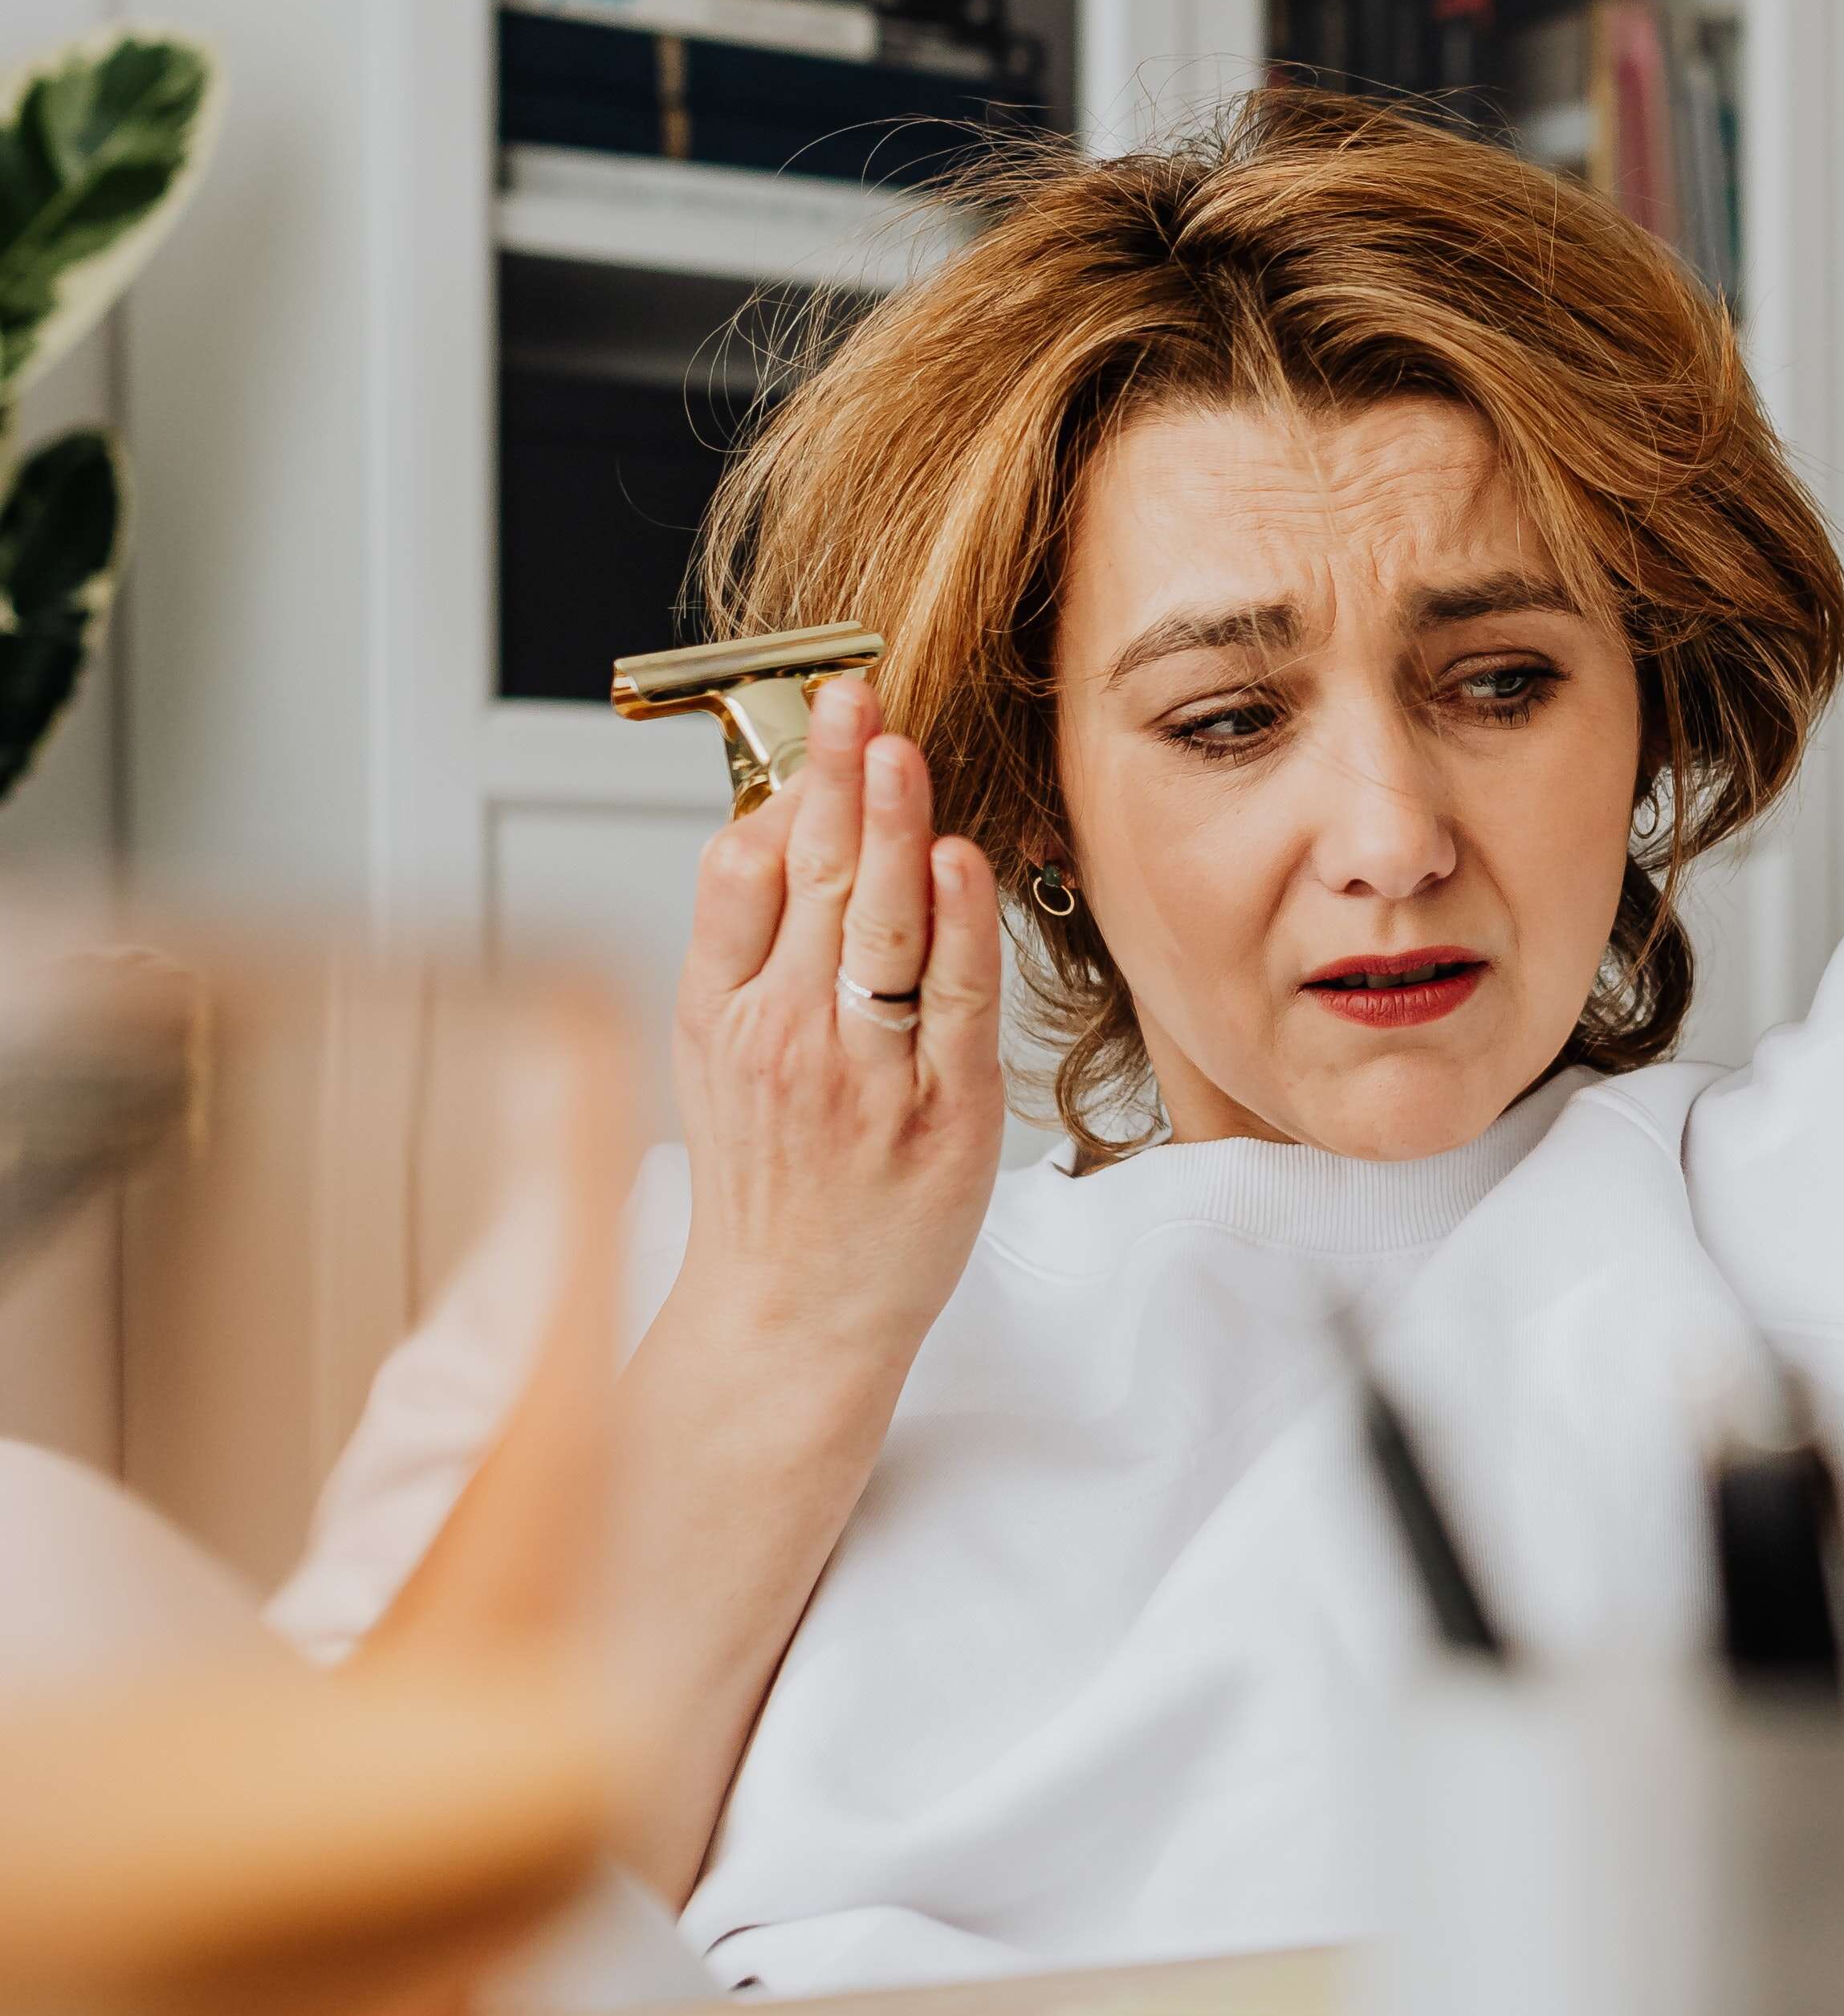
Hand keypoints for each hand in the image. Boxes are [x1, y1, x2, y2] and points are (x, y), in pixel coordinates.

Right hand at [663, 674, 1003, 1431]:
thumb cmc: (766, 1179)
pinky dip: (958, 926)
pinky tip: (958, 861)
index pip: (736, 880)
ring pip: (879, 929)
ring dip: (889, 830)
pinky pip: (957, 1002)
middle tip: (854, 699)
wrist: (793, 1316)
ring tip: (897, 750)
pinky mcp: (947, 1117)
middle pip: (809, 885)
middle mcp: (786, 1041)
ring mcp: (867, 1080)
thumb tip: (765, 823)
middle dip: (833, 780)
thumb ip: (735, 944)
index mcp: (719, 1018)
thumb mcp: (712, 1054)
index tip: (806, 724)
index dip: (775, 793)